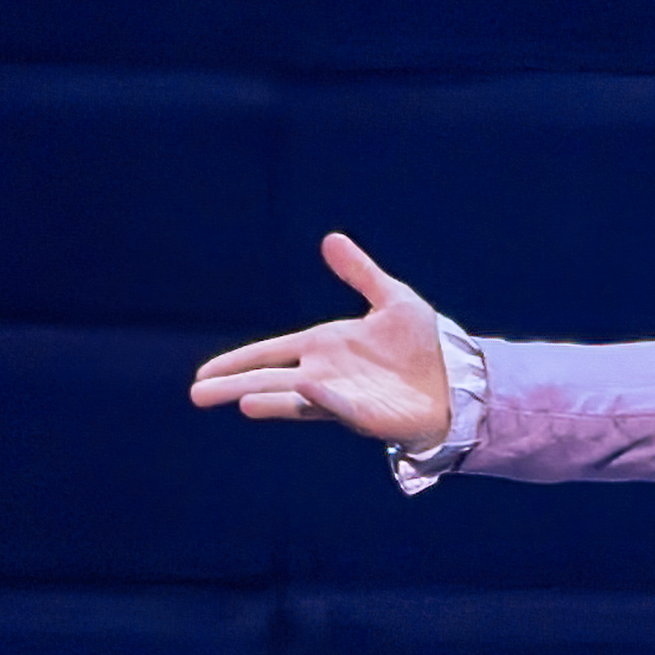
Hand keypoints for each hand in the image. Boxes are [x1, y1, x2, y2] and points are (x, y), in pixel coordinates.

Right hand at [191, 234, 454, 445]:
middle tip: (196, 394)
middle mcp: (326, 374)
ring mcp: (344, 397)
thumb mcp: (391, 298)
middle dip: (235, 386)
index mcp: (325, 346)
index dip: (239, 361)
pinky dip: (325, 398)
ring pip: (297, 399)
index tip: (206, 373)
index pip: (271, 353)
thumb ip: (360, 272)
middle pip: (271, 380)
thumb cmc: (423, 345)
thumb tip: (330, 239)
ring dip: (272, 399)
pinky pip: (342, 406)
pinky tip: (307, 387)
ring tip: (241, 401)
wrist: (458, 379)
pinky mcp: (369, 415)